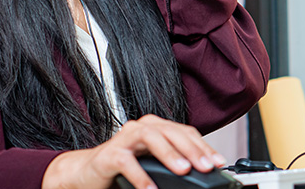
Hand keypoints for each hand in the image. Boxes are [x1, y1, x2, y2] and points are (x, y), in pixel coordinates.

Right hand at [41, 115, 225, 188]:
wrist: (86, 173)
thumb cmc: (123, 168)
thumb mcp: (153, 163)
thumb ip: (173, 163)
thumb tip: (200, 172)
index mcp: (155, 127)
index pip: (185, 131)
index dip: (203, 146)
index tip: (218, 162)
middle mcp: (141, 127)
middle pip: (171, 131)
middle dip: (192, 149)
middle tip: (206, 167)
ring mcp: (125, 138)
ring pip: (151, 138)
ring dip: (170, 154)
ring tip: (184, 171)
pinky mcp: (109, 154)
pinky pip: (127, 162)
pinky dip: (141, 176)